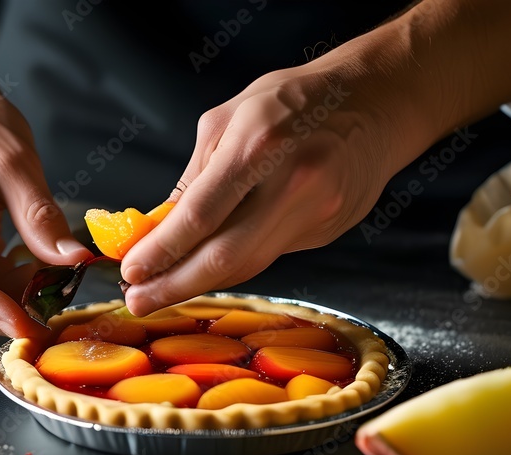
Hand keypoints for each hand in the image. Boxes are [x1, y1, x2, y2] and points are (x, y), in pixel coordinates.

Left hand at [121, 64, 398, 315]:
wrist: (379, 99)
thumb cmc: (294, 99)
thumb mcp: (228, 118)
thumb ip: (193, 178)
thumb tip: (155, 229)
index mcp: (259, 145)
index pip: (199, 216)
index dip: (161, 252)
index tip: (131, 271)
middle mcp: (293, 184)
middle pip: (225, 258)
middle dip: (174, 286)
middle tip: (138, 300)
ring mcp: (318, 212)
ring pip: (249, 266)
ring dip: (200, 284)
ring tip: (162, 291)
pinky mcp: (329, 230)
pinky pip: (269, 256)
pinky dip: (233, 265)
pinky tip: (206, 269)